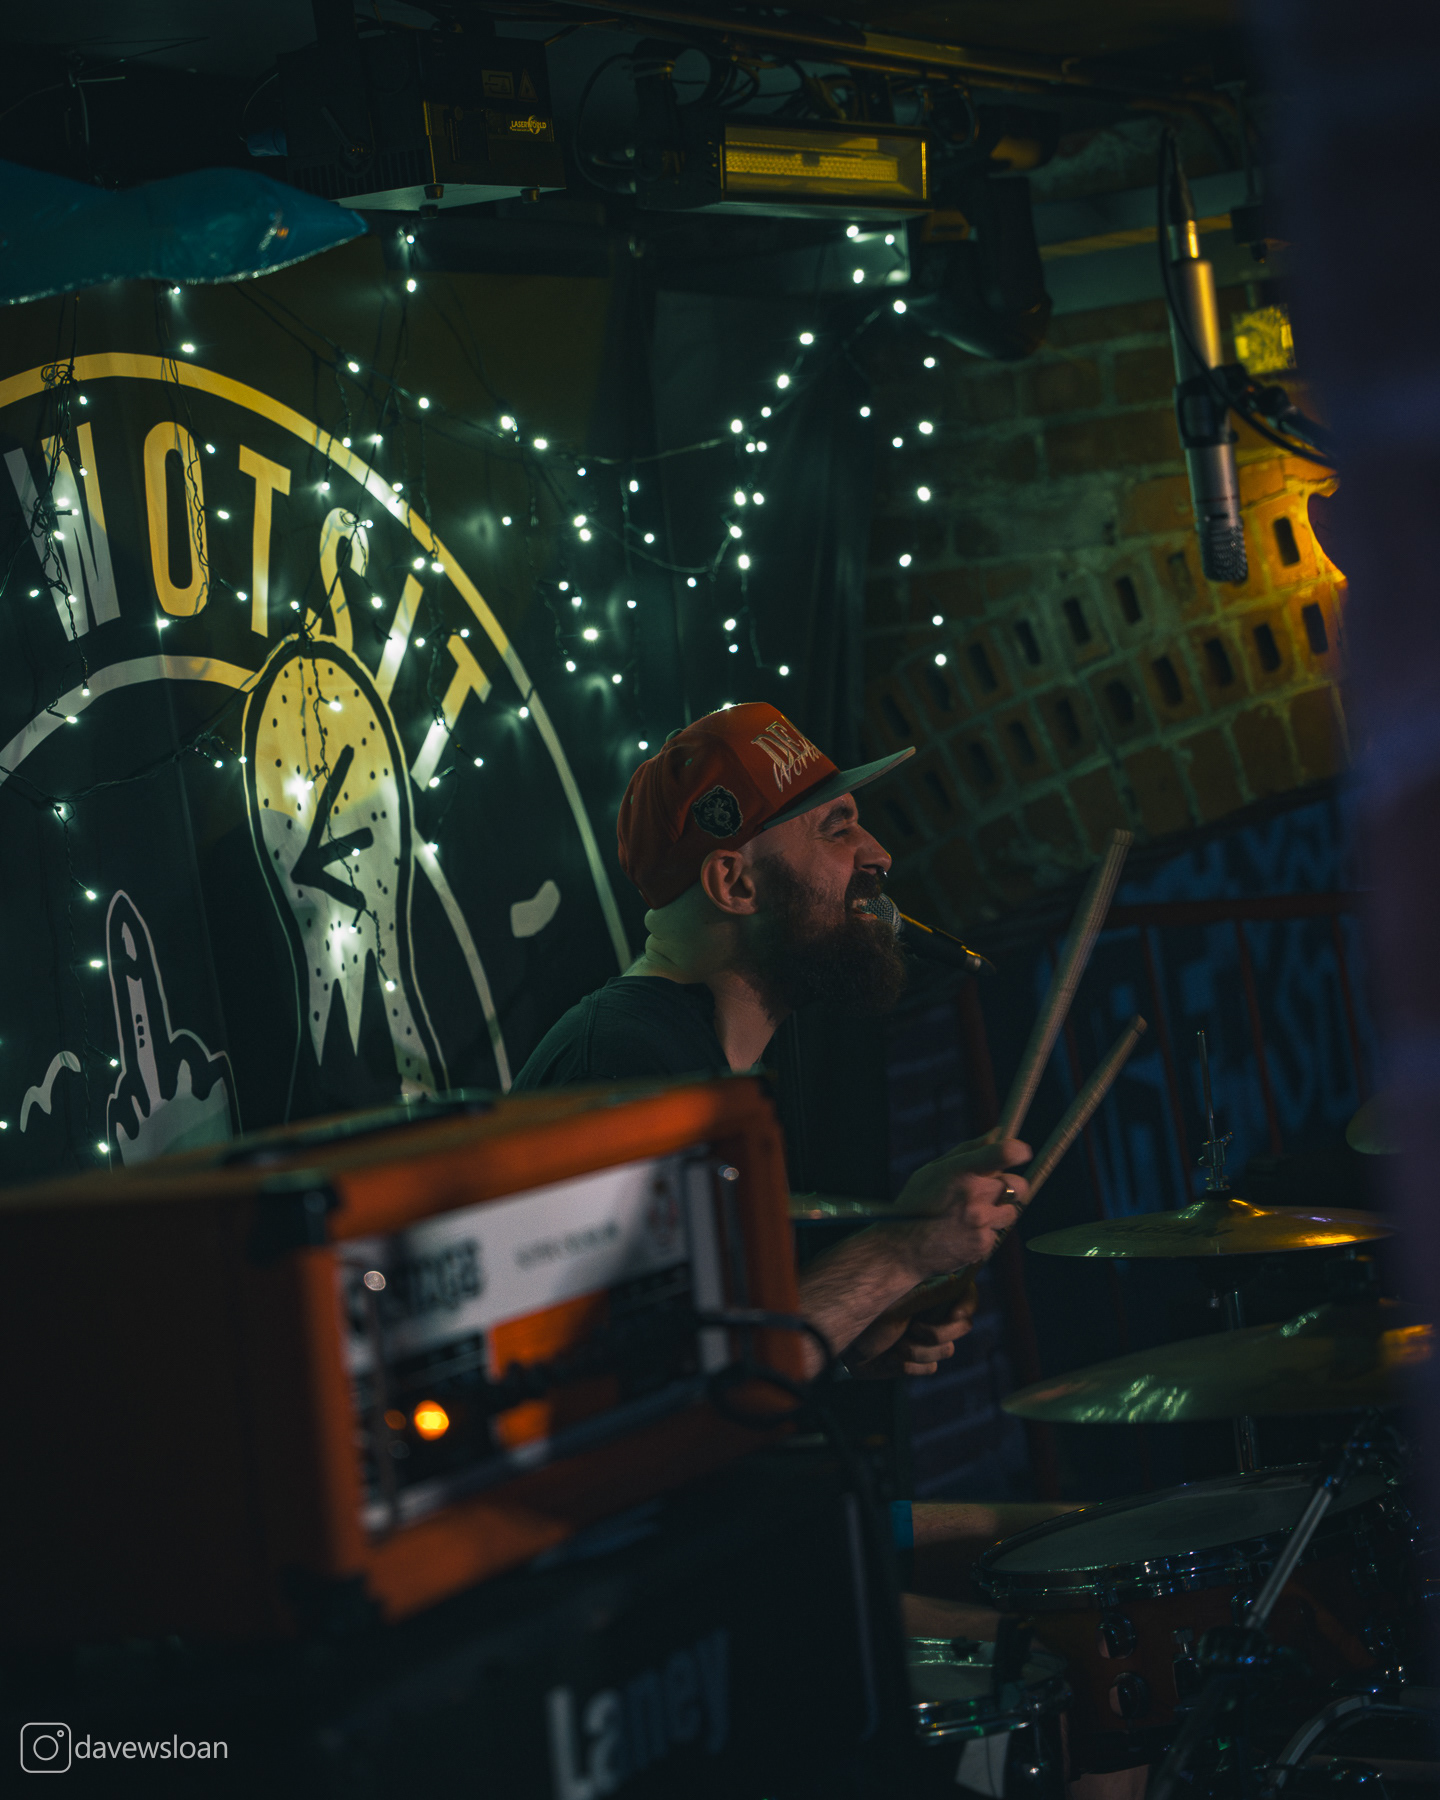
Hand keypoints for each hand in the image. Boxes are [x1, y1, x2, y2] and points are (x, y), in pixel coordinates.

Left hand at [846, 1280, 977, 1378]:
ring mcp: (924, 1339)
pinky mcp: (915, 1361)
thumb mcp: (898, 1297)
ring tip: (894, 1343)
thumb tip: (956, 1272)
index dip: (966, 1305)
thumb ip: (929, 1289)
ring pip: (947, 1350)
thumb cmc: (864, 1310)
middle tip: (912, 1328)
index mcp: (929, 1290)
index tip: (954, 1315)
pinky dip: (907, 1364)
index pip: (966, 1294)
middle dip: (938, 1332)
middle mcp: (931, 1313)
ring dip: (917, 1349)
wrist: (839, 1342)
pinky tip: (889, 1357)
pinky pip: (929, 1367)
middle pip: (963, 1325)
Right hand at [888, 1136, 1029, 1276]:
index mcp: (961, 1171)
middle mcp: (975, 1195)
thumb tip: (998, 1133)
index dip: (1019, 1151)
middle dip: (1013, 1185)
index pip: (1004, 1153)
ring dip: (999, 1211)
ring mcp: (981, 1222)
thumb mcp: (934, 1170)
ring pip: (1012, 1211)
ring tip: (973, 1215)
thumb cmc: (917, 1204)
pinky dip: (985, 1233)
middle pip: (1019, 1185)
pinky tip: (964, 1233)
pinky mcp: (984, 1244)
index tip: (1022, 1152)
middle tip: (996, 1189)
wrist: (904, 1249)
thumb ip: (969, 1150)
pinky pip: (997, 1234)